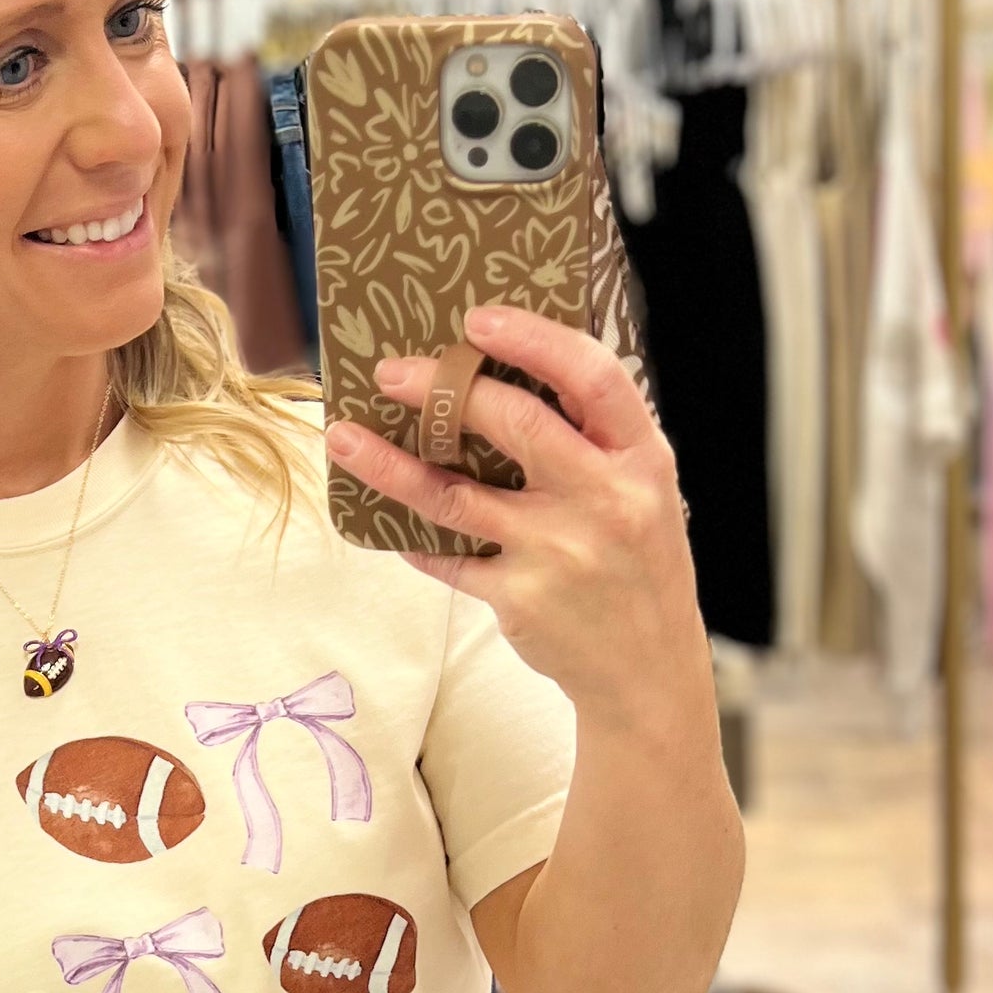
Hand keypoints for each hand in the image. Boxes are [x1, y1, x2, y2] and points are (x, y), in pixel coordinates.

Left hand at [325, 302, 707, 726]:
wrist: (647, 671)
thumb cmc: (640, 566)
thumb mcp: (643, 491)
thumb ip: (593, 440)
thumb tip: (505, 377)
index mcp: (641, 459)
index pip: (590, 376)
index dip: (533, 339)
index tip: (478, 321)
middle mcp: (603, 500)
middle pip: (513, 424)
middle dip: (443, 388)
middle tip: (393, 372)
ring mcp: (558, 552)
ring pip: (454, 494)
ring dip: (390, 463)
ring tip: (345, 437)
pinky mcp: (519, 598)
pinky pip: (447, 556)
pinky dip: (413, 537)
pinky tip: (386, 521)